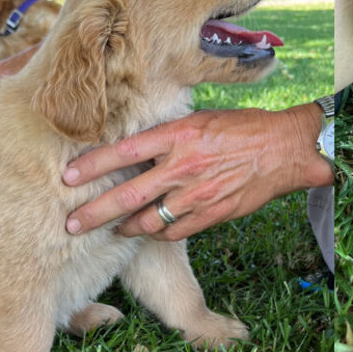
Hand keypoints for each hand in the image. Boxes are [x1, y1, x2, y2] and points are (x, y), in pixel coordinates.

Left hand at [61, 104, 331, 242]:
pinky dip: (158, 233)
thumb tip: (135, 142)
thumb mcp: (201, 119)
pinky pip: (175, 231)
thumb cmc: (242, 128)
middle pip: (128, 194)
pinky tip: (150, 230)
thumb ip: (168, 134)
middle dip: (94, 213)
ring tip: (110, 231)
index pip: (124, 151)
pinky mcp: (212, 215)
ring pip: (148, 220)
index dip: (93, 165)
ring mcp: (197, 194)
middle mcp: (183, 166)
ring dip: (125, 227)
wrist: (284, 149)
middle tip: (71, 225)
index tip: (68, 177)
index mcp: (178, 135)